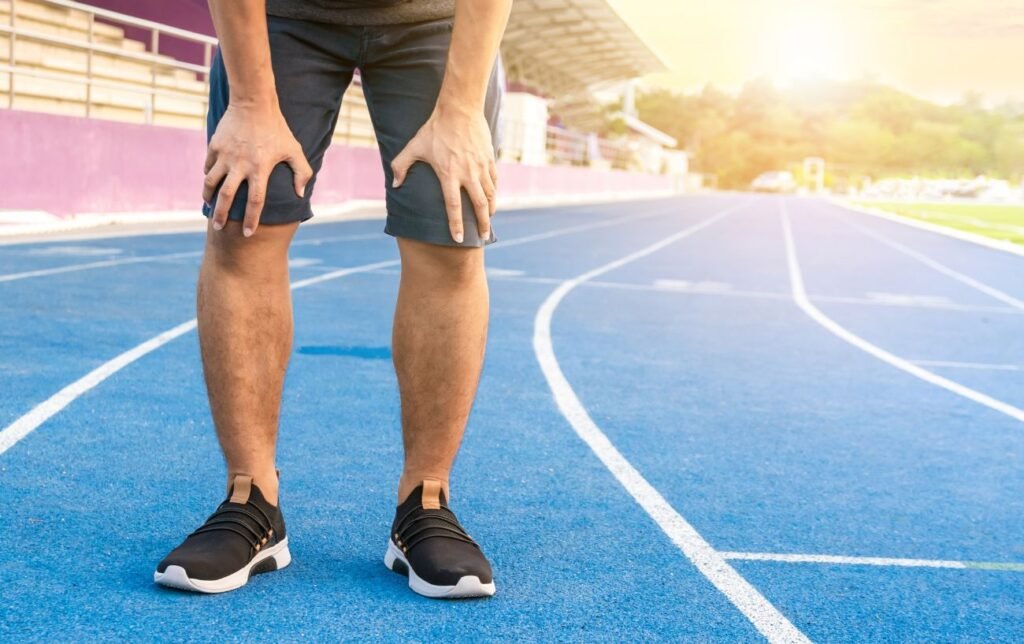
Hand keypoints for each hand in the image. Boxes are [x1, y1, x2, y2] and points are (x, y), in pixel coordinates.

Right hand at [203, 102, 312, 236]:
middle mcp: (240, 165)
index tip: (248, 233)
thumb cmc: (277, 128)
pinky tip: (210, 181)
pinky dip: (208, 175)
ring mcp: (225, 156)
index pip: (255, 202)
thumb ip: (302, 173)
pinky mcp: (215, 146)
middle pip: (226, 197)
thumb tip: (300, 194)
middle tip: (219, 227)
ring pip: (211, 182)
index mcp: (260, 169)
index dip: (251, 220)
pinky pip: (208, 166)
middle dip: (221, 215)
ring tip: (209, 205)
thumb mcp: (295, 149)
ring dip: (208, 196)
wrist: (253, 103)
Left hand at [390, 104, 497, 242]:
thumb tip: (395, 185)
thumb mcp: (414, 146)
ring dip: (490, 211)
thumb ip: (401, 165)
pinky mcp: (489, 159)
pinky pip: (494, 181)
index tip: (459, 239)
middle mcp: (468, 174)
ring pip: (490, 195)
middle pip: (479, 206)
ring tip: (489, 221)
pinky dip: (494, 193)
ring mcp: (480, 167)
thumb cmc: (435, 128)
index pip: (453, 206)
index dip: (456, 225)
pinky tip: (492, 200)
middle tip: (483, 236)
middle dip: (482, 224)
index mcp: (449, 174)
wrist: (460, 109)